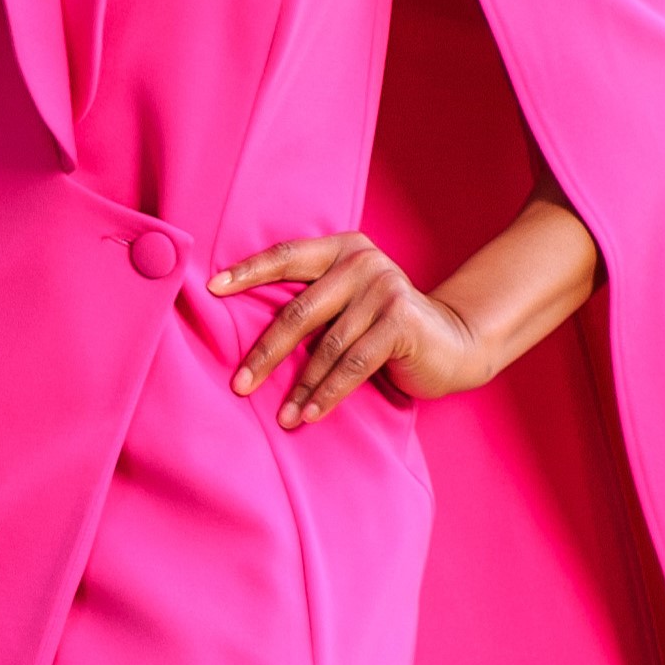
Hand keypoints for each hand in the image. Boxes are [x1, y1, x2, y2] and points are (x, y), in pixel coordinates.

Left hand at [209, 231, 489, 429]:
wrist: (453, 342)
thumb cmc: (386, 327)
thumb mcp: (348, 303)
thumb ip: (312, 302)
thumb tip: (244, 329)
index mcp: (341, 248)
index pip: (285, 257)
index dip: (247, 273)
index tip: (211, 289)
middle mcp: (361, 261)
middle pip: (298, 310)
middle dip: (266, 353)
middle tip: (239, 384)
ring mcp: (384, 288)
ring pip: (326, 346)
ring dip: (300, 387)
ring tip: (282, 416)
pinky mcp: (400, 321)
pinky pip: (353, 365)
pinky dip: (328, 393)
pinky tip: (310, 414)